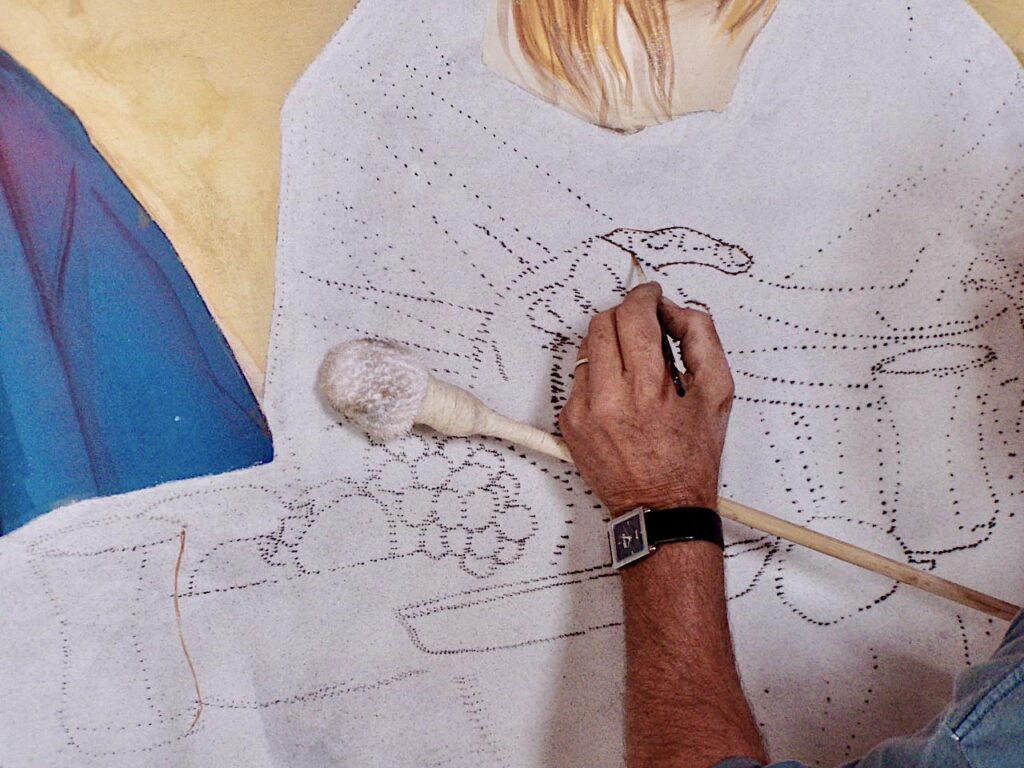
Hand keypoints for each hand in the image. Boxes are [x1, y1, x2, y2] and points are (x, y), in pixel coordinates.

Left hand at [558, 282, 733, 514]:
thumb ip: (701, 339)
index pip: (633, 317)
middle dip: (626, 314)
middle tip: (645, 326)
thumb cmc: (691, 457)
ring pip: (587, 348)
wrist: (661, 509)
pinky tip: (620, 392)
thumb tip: (675, 310)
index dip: (644, 297)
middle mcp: (609, 398)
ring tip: (635, 365)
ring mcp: (582, 411)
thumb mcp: (717, 394)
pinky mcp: (569, 423)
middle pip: (603, 324)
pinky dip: (599, 373)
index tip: (652, 296)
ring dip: (610, 343)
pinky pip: (578, 378)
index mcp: (647, 389)